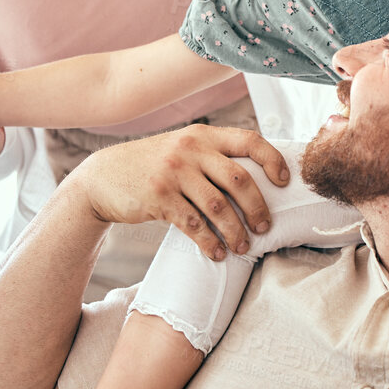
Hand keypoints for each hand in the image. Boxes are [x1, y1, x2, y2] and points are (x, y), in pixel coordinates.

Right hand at [65, 125, 290, 259]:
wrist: (104, 177)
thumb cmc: (153, 165)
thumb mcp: (182, 148)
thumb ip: (213, 156)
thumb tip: (258, 179)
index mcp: (204, 135)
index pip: (250, 140)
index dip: (273, 160)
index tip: (284, 182)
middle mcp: (191, 148)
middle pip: (240, 179)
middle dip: (258, 208)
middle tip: (265, 228)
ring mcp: (174, 171)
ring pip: (219, 206)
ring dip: (236, 231)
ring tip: (244, 248)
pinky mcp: (159, 196)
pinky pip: (193, 224)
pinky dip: (210, 242)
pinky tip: (218, 253)